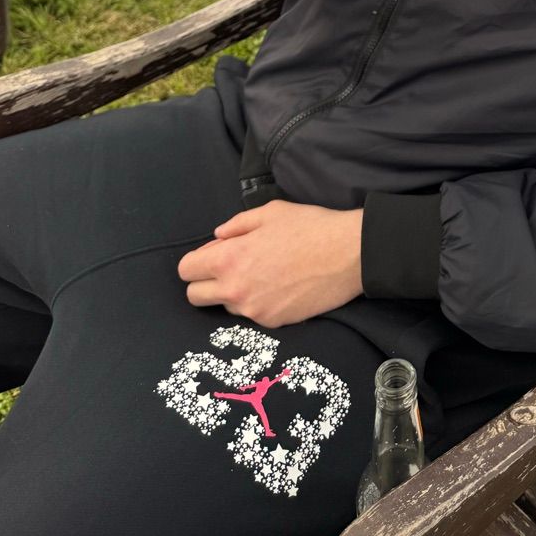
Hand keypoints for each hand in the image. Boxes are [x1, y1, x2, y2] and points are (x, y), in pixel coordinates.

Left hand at [177, 200, 362, 327]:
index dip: (197, 260)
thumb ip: (237, 225)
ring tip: (261, 275)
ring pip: (224, 307)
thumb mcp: (270, 212)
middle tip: (230, 268)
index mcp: (230, 259)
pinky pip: (251, 315)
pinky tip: (278, 285)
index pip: (186, 270)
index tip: (214, 255)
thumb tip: (218, 237)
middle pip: (194, 297)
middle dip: (204, 282)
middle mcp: (235, 290)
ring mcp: (254, 311)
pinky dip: (257, 302)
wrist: (348, 255)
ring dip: (232, 293)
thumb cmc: (309, 227)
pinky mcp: (273, 323)